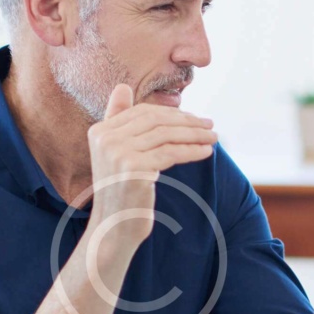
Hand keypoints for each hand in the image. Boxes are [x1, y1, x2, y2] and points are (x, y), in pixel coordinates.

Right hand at [86, 85, 216, 251]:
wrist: (114, 227)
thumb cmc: (121, 190)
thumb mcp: (116, 153)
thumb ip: (118, 120)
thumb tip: (122, 87)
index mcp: (99, 131)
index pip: (143, 112)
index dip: (172, 114)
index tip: (194, 119)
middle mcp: (105, 139)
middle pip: (156, 121)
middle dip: (187, 122)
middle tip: (210, 126)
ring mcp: (118, 154)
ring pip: (166, 136)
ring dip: (194, 136)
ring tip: (214, 138)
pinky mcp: (134, 169)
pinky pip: (171, 154)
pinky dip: (192, 151)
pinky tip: (206, 152)